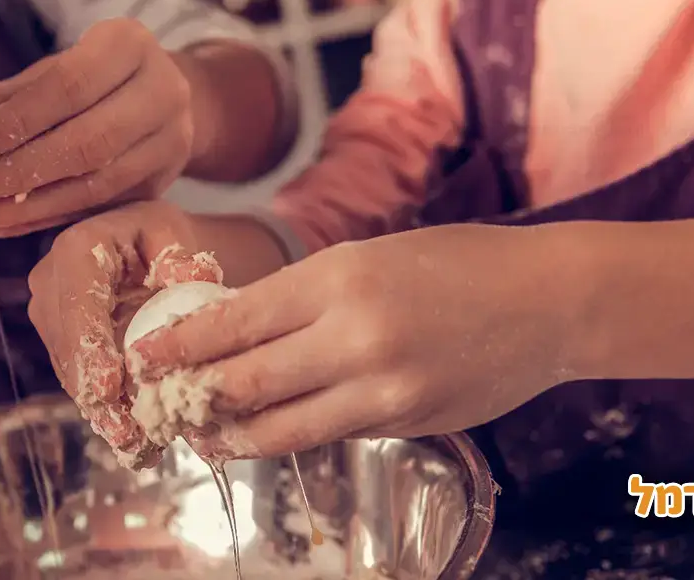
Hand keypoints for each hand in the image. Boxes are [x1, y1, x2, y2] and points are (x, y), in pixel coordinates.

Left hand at [0, 19, 192, 235]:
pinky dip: (48, 219)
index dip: (16, 121)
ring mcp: (170, 141)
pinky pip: (99, 208)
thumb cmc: (99, 76)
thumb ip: (18, 93)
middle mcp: (162, 91)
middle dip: (19, 171)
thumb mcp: (62, 65)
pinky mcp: (163, 183)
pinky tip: (8, 224)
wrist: (168, 97)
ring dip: (31, 206)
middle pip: (85, 142)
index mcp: (130, 45)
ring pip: (95, 184)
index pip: (67, 87)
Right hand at [27, 200, 227, 468]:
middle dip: (97, 397)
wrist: (141, 247)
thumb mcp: (176, 236)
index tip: (107, 389)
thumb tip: (195, 282)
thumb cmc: (160, 238)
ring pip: (70, 371)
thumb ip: (183, 259)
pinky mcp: (58, 341)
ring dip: (101, 411)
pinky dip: (104, 408)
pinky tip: (133, 439)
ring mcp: (50, 314)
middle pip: (68, 348)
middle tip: (129, 438)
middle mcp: (50, 281)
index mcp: (77, 249)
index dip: (90, 349)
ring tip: (137, 448)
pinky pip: (78, 379)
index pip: (79, 304)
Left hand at [129, 224, 583, 459]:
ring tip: (202, 433)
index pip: (236, 321)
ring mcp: (383, 389)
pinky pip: (328, 435)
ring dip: (231, 435)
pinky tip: (265, 433)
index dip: (181, 344)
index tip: (145, 355)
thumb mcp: (367, 257)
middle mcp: (355, 336)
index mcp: (338, 277)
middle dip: (192, 395)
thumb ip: (304, 298)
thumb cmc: (454, 263)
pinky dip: (289, 435)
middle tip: (158, 401)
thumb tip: (235, 332)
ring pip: (281, 427)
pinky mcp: (405, 424)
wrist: (548, 301)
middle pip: (245, 381)